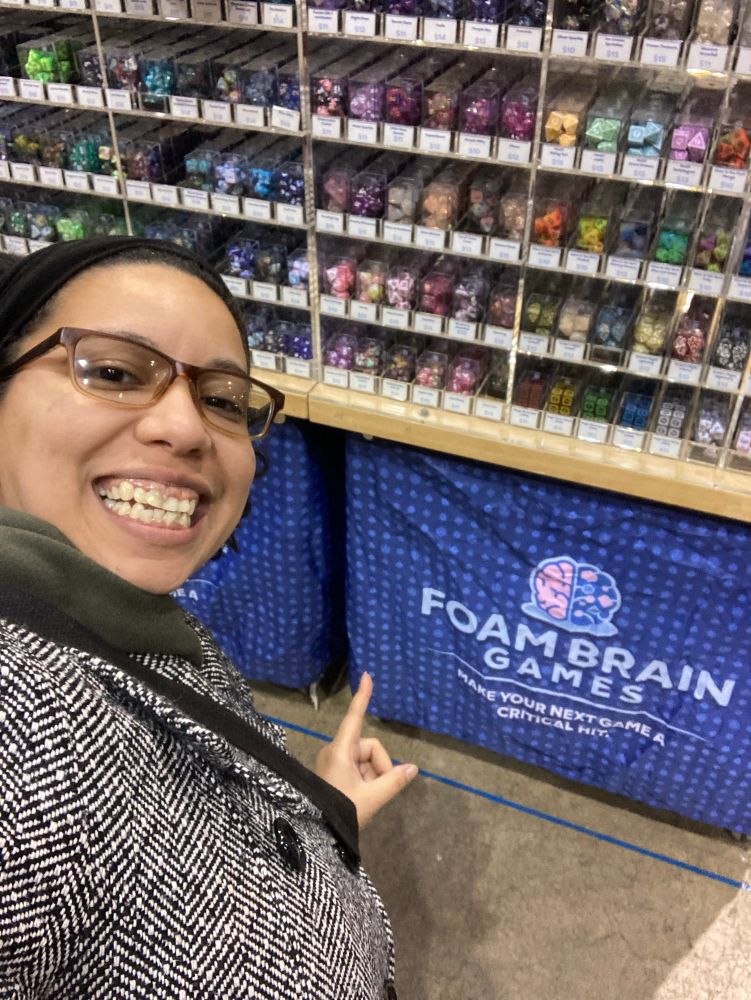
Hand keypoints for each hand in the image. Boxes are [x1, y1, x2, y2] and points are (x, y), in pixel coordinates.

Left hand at [315, 672, 417, 828]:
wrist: (315, 837)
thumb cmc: (339, 812)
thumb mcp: (372, 799)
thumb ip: (394, 781)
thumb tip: (413, 768)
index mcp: (340, 751)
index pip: (355, 717)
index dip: (362, 696)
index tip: (366, 674)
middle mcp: (335, 751)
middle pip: (369, 747)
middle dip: (380, 767)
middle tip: (377, 793)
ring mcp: (334, 763)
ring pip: (366, 761)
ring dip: (373, 777)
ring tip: (367, 799)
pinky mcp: (334, 774)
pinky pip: (358, 770)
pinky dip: (366, 781)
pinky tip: (363, 799)